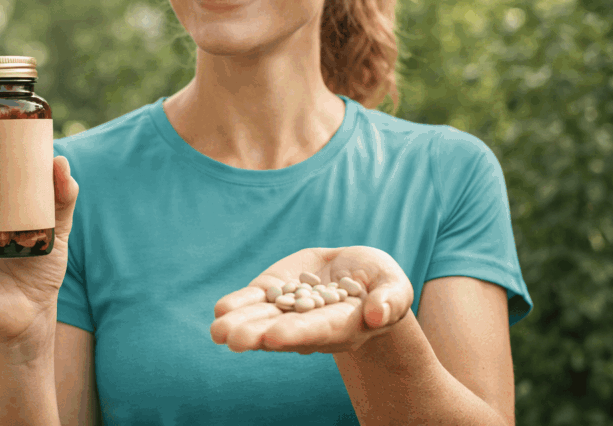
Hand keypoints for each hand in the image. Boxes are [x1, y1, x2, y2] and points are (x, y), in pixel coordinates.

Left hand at [210, 246, 413, 354]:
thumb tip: (379, 314)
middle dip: (258, 335)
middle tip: (234, 340)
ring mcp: (289, 309)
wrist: (357, 274)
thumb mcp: (394, 286)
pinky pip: (255, 300)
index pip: (318, 330)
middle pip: (282, 331)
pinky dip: (238, 304)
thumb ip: (390, 300)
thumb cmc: (382, 284)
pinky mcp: (275, 290)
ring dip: (240, 324)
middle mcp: (310, 325)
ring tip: (218, 331)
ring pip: (262, 318)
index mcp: (342, 326)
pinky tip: (220, 311)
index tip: (276, 336)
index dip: (298, 333)